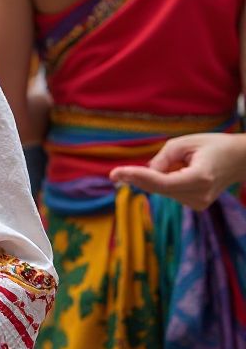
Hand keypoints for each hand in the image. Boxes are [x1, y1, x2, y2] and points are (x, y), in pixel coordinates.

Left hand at [110, 132, 245, 210]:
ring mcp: (198, 204)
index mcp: (200, 178)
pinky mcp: (196, 205)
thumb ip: (162, 158)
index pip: (161, 183)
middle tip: (116, 172)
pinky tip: (181, 171)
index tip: (115, 173)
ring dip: (158, 176)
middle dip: (138, 177)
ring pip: (161, 190)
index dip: (137, 177)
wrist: (239, 159)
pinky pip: (168, 191)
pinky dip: (165, 180)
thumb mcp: (184, 143)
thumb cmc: (212, 146)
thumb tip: (146, 173)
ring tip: (181, 162)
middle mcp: (199, 196)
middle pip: (157, 188)